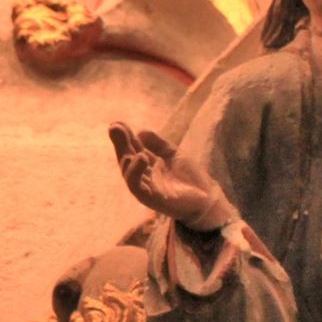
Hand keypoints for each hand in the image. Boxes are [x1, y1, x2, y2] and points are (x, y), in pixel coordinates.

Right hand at [109, 122, 228, 229]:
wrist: (207, 198)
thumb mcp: (173, 154)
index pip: (133, 148)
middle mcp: (143, 176)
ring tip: (124, 139)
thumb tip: (139, 131)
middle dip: (120, 143)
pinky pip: (138, 187)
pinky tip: (140, 157)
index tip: (117, 122)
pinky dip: (136, 172)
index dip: (125, 136)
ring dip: (124, 155)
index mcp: (147, 165)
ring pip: (129, 173)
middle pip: (127, 158)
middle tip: (114, 127)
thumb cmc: (190, 177)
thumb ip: (158, 144)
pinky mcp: (151, 199)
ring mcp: (146, 188)